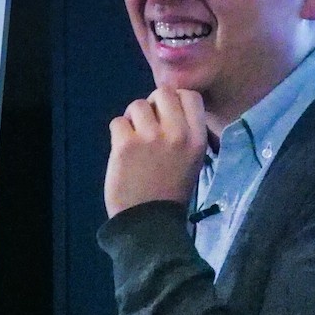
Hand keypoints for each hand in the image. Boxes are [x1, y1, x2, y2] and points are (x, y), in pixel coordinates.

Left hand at [104, 86, 206, 217]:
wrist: (149, 222)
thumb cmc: (171, 192)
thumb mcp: (192, 160)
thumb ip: (186, 132)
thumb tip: (170, 107)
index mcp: (197, 138)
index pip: (189, 95)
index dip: (175, 101)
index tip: (167, 116)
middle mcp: (177, 133)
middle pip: (162, 92)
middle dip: (152, 105)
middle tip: (148, 126)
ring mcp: (150, 137)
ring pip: (137, 105)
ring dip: (132, 119)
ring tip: (134, 140)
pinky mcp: (126, 145)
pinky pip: (117, 122)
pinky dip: (117, 134)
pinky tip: (123, 151)